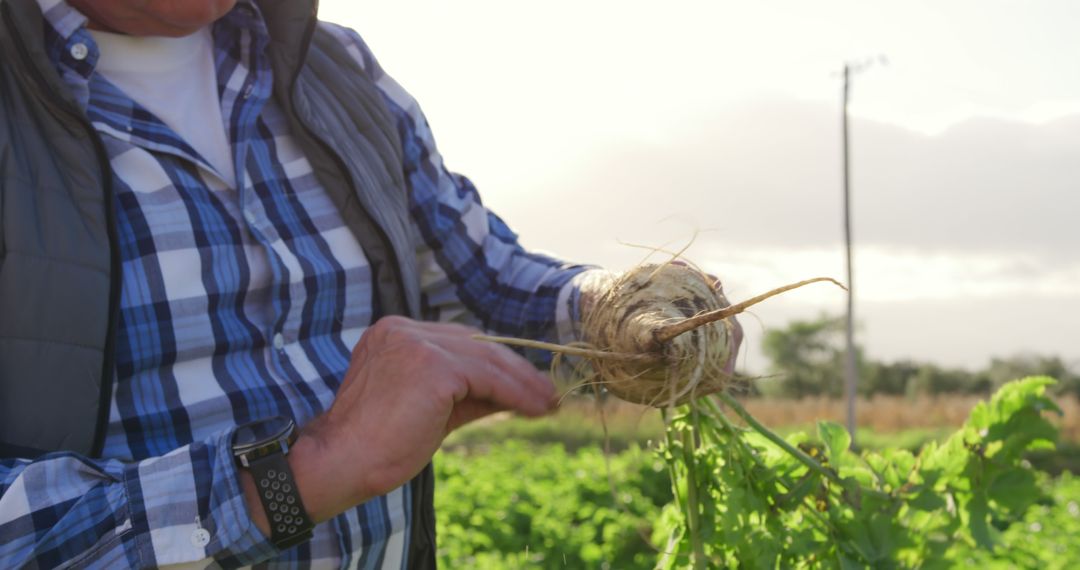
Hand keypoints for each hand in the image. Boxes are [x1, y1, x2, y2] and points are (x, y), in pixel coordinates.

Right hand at [244, 316, 555, 529]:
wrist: (339, 462)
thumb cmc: (376, 445)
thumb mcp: (428, 408)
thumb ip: (465, 393)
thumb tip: (511, 393)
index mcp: (395, 333)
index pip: (460, 341)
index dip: (496, 362)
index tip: (526, 383)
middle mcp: (403, 329)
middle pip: (476, 344)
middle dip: (515, 370)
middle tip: (546, 394)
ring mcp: (416, 344)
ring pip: (486, 359)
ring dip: (523, 383)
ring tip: (548, 404)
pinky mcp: (432, 366)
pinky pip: (488, 377)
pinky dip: (516, 394)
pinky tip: (535, 408)